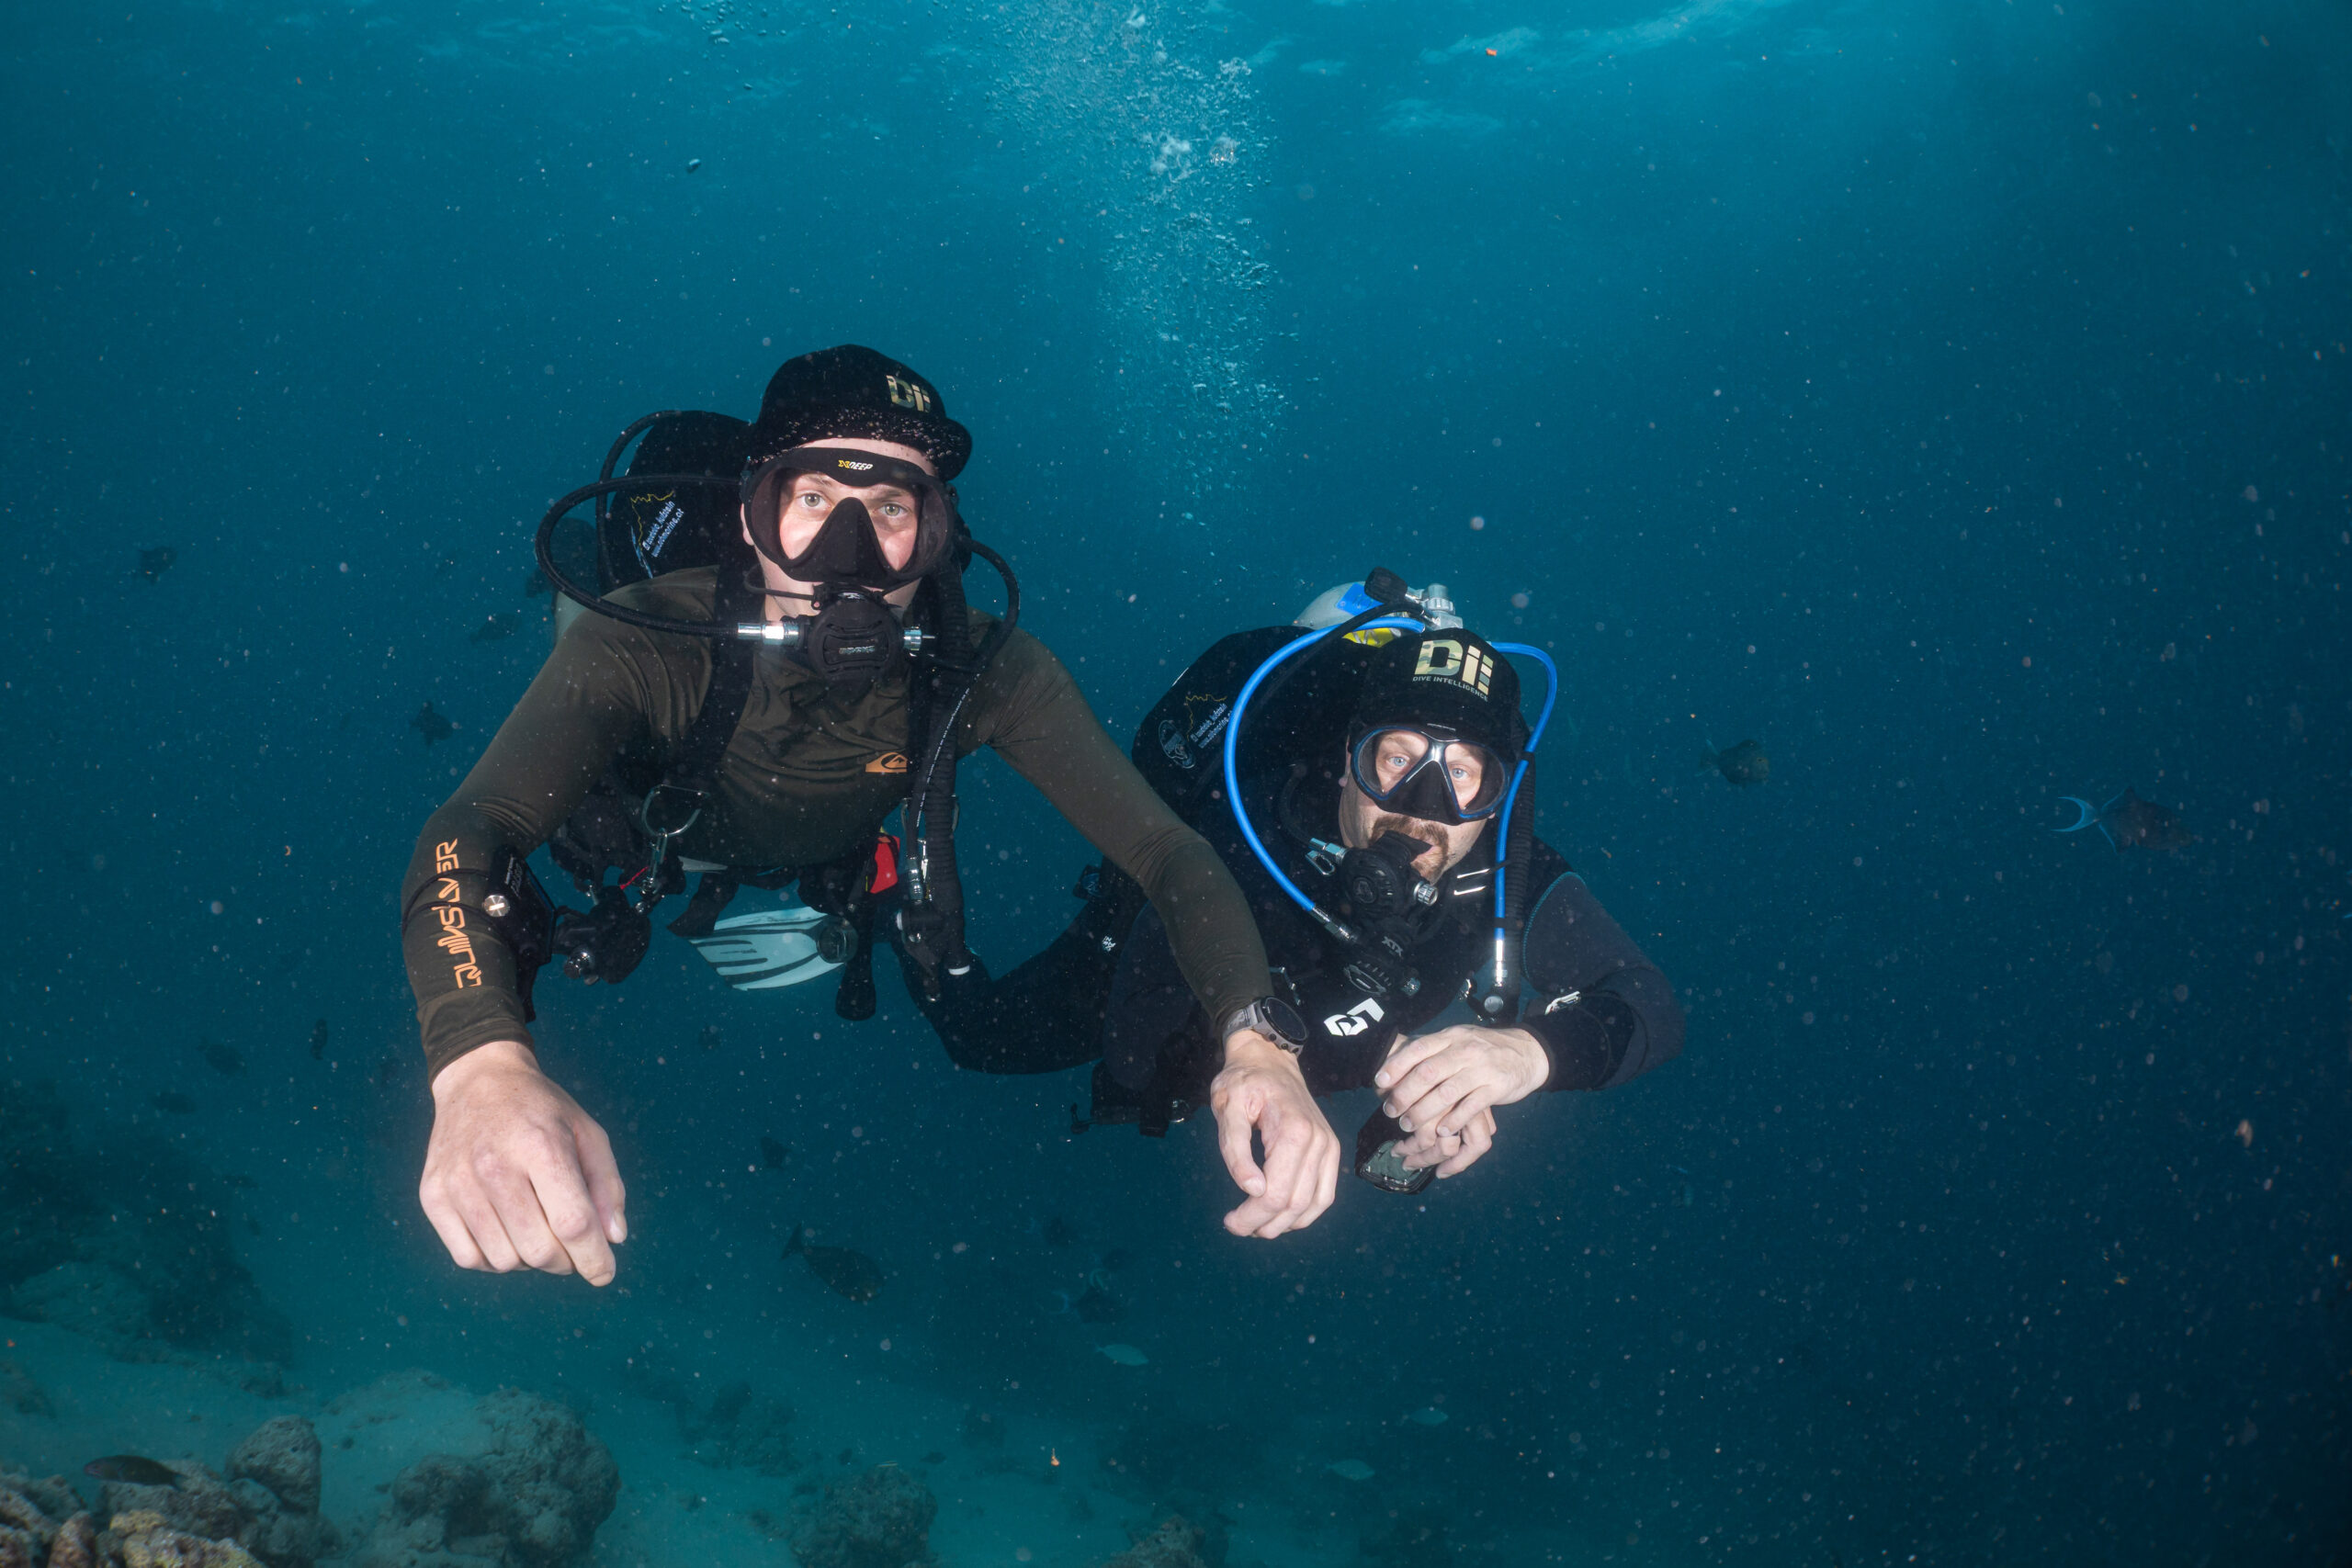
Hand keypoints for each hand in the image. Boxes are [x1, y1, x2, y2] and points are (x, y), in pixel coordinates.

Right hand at [419, 1039, 627, 1284]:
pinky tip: (507, 1233)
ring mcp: (458, 1183)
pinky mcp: (433, 1196)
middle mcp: (494, 1166)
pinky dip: (494, 1260)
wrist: (478, 1080)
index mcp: (541, 1146)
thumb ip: (607, 1186)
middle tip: (571, 1249)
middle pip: (539, 1250)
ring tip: (537, 1231)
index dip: (594, 1259)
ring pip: (504, 1261)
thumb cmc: (543, 1112)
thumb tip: (614, 1241)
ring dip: (530, 1261)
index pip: (572, 1223)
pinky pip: (468, 1258)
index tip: (605, 1274)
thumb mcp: (588, 1133)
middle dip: (565, 1262)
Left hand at [1209, 1031, 1341, 1237]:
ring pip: (1314, 1204)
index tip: (1229, 1222)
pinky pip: (1325, 1194)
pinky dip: (1306, 1213)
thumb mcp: (1226, 1108)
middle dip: (1264, 1223)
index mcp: (1294, 1131)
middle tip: (1236, 1226)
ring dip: (1285, 1224)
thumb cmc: (1243, 1081)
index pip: (1276, 1193)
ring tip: (1257, 1225)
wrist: (1269, 1058)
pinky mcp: (1330, 1150)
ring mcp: (1329, 1147)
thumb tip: (1252, 1190)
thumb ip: (1235, 1151)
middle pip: (1295, 1203)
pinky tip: (1282, 1216)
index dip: (1252, 1216)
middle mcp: (1319, 1142)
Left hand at [1373, 1025, 1549, 1178]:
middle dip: (1405, 1094)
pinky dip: (1454, 1121)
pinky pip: (1471, 1107)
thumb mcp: (1458, 1040)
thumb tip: (1394, 1063)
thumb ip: (1433, 1050)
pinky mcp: (1497, 1087)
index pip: (1419, 1049)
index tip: (1379, 1082)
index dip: (1396, 1065)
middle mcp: (1465, 1050)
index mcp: (1451, 1037)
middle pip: (1428, 1073)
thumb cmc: (1483, 1049)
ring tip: (1407, 1125)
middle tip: (1390, 1111)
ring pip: (1447, 1093)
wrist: (1527, 1051)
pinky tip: (1441, 1132)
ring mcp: (1482, 1069)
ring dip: (1423, 1112)